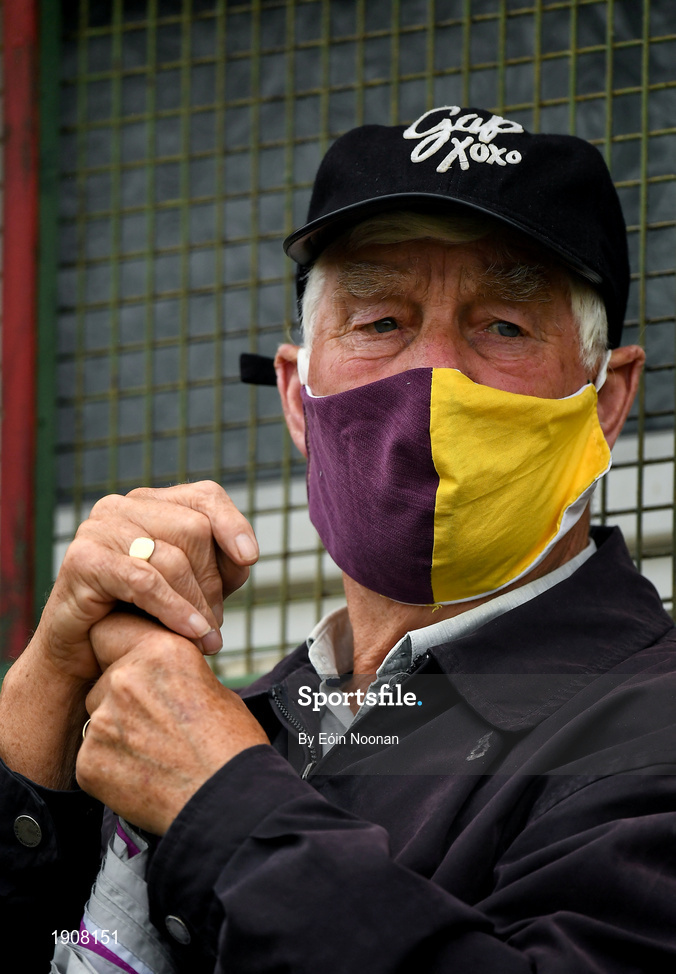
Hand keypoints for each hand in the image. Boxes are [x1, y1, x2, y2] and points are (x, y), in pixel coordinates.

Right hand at [29, 481, 258, 682]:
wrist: (83, 653)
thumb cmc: (139, 616)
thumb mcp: (191, 587)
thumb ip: (221, 566)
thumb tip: (245, 555)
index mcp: (151, 503)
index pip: (205, 495)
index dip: (233, 523)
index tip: (250, 558)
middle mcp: (122, 506)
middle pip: (194, 529)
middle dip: (212, 582)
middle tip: (215, 624)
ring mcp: (98, 528)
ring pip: (172, 557)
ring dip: (198, 604)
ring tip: (207, 638)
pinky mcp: (84, 560)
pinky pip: (144, 581)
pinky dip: (175, 609)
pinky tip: (193, 632)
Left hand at [77, 612, 268, 833]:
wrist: (230, 805)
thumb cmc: (232, 745)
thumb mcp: (213, 685)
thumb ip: (173, 670)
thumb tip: (157, 672)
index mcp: (161, 650)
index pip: (110, 628)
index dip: (118, 644)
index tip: (128, 658)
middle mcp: (124, 678)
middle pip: (104, 675)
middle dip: (122, 693)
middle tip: (156, 720)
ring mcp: (102, 721)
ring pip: (98, 715)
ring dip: (117, 729)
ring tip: (155, 752)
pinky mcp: (89, 761)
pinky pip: (93, 753)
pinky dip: (112, 764)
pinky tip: (144, 774)